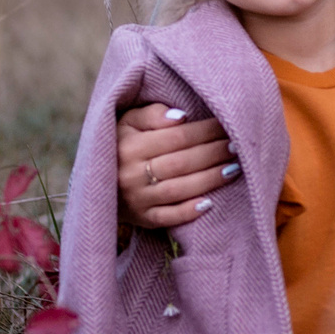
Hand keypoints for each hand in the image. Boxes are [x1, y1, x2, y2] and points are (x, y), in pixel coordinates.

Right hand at [116, 103, 235, 228]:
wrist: (97, 181)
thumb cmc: (122, 144)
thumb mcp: (127, 122)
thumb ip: (151, 114)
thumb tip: (181, 117)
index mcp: (129, 146)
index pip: (176, 137)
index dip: (205, 131)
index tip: (227, 124)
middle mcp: (130, 174)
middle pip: (182, 163)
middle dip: (214, 154)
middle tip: (238, 146)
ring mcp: (136, 200)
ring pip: (179, 190)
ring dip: (210, 179)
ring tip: (234, 168)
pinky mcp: (141, 219)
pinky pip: (168, 218)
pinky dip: (190, 211)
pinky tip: (211, 202)